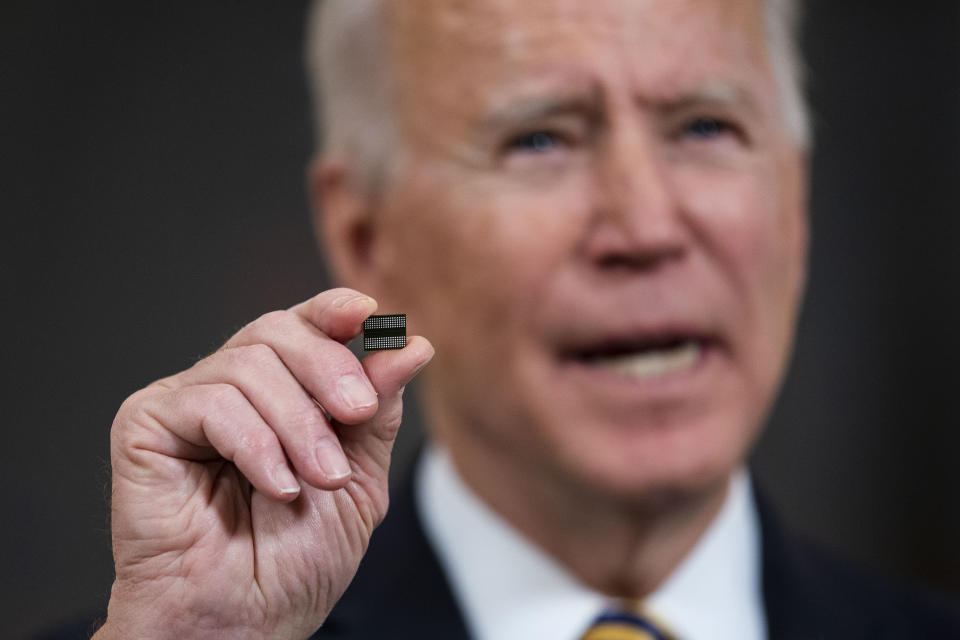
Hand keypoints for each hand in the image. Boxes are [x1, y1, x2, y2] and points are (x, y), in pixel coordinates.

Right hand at [94, 288, 433, 639]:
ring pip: (249, 363)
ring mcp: (188, 403)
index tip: (372, 314)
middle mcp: (233, 389)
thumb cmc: (293, 561)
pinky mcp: (147, 424)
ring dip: (298, 424)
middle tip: (356, 414)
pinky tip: (275, 485)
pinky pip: (210, 402)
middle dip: (328, 368)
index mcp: (281, 393)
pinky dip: (256, 443)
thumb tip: (412, 344)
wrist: (245, 622)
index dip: (335, 310)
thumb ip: (379, 410)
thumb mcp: (360, 477)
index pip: (304, 326)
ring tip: (317, 478)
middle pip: (277, 330)